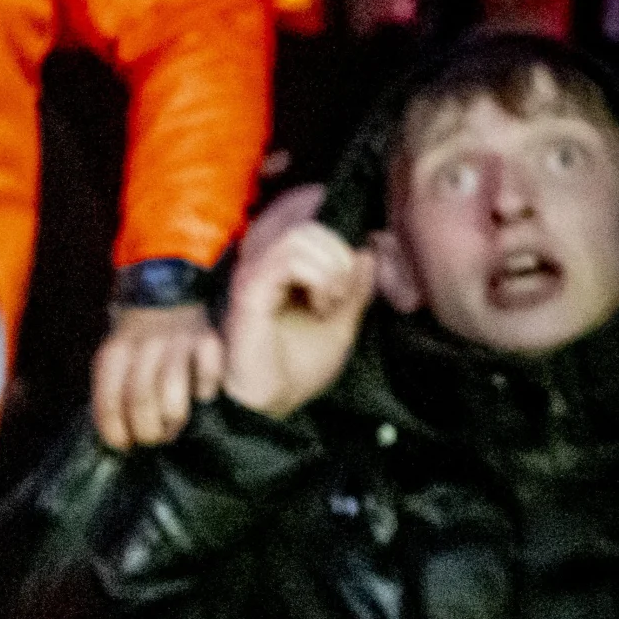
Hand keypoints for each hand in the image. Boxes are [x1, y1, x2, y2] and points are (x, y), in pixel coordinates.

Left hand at [90, 302, 220, 450]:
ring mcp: (177, 342)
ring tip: (171, 425)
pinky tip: (197, 398)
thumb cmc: (138, 344)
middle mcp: (143, 346)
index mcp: (113, 354)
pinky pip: (207, 379)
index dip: (115, 432)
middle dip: (146, 431)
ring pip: (172, 393)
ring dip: (172, 420)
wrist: (167, 293)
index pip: (108, 402)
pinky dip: (203, 395)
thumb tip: (119, 441)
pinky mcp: (208, 341)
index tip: (124, 445)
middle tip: (151, 439)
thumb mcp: (115, 361)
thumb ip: (112, 394)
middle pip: (140, 401)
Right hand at [219, 186, 376, 421]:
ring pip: (302, 234)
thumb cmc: (296, 368)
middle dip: (343, 253)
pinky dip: (319, 277)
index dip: (340, 223)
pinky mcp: (250, 289)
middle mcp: (263, 263)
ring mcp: (254, 273)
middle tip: (344, 293)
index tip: (368, 251)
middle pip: (311, 222)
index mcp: (282, 266)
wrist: (271, 404)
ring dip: (332, 267)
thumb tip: (368, 250)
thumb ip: (354, 287)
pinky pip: (289, 258)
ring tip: (332, 301)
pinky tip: (322, 306)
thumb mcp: (342, 322)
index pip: (307, 213)